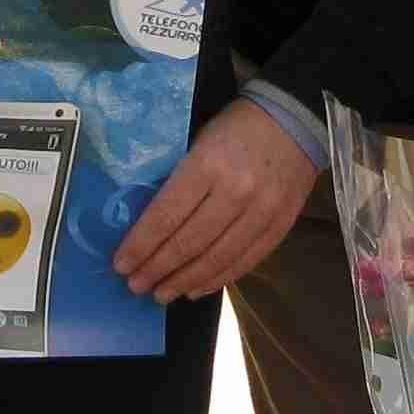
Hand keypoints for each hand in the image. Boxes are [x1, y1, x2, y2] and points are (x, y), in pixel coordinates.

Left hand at [111, 101, 320, 300]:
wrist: (292, 120)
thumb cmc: (234, 128)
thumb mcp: (197, 142)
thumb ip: (178, 181)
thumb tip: (147, 225)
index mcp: (208, 165)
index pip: (166, 215)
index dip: (141, 245)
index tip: (121, 264)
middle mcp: (236, 192)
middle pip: (188, 242)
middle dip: (157, 268)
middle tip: (136, 285)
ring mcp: (262, 213)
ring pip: (216, 259)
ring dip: (184, 281)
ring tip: (161, 293)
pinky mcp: (280, 226)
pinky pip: (245, 262)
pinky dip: (217, 279)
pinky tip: (195, 289)